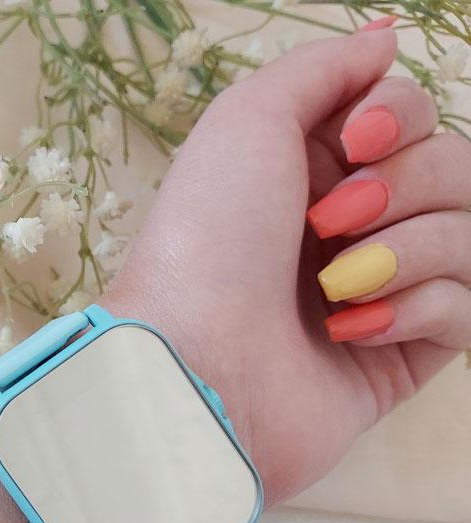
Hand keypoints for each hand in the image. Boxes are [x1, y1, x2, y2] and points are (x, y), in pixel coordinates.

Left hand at [0, 27, 470, 522]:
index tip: (357, 139)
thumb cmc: (209, 238)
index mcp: (315, 173)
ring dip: (407, 250)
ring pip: (467, 236)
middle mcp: (350, 229)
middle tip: (328, 223)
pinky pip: (465, 311)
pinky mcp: (398, 357)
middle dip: (403, 186)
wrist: (199, 361)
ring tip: (332, 287)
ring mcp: (378, 293)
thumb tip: (383, 40)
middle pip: (454, 170)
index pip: (413, 118)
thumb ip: (322, 71)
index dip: (401, 118)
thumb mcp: (248, 120)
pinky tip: (350, 331)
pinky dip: (416, 310)